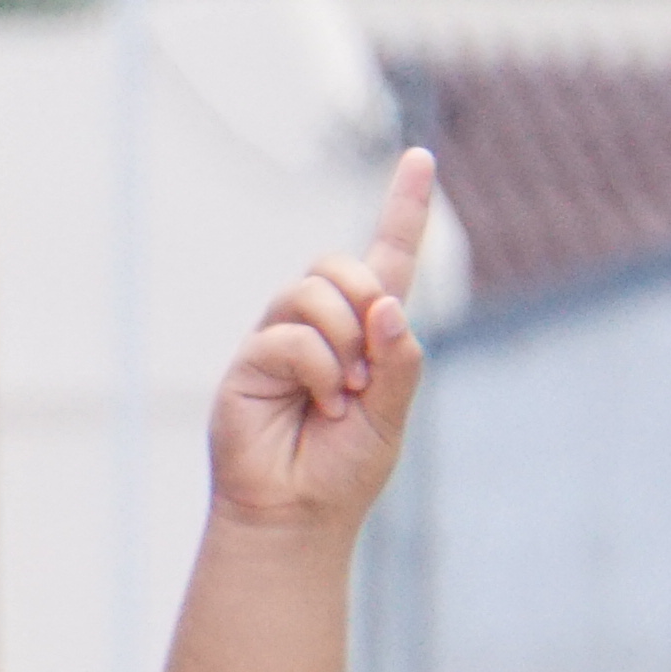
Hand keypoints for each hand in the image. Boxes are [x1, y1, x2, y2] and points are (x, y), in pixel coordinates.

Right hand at [214, 151, 436, 532]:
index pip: (387, 257)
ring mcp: (279, 339)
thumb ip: (399, 358)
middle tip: (369, 368)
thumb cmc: (344, 469)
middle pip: (341, 263)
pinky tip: (319, 405)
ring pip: (313, 292)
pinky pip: (292, 337)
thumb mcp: (393, 413)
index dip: (403, 207)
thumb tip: (385, 304)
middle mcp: (318, 326)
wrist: (297, 514)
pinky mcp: (249, 361)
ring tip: (343, 395)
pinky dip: (319, 371)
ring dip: (344, 343)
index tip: (421, 157)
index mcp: (364, 332)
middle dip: (365, 299)